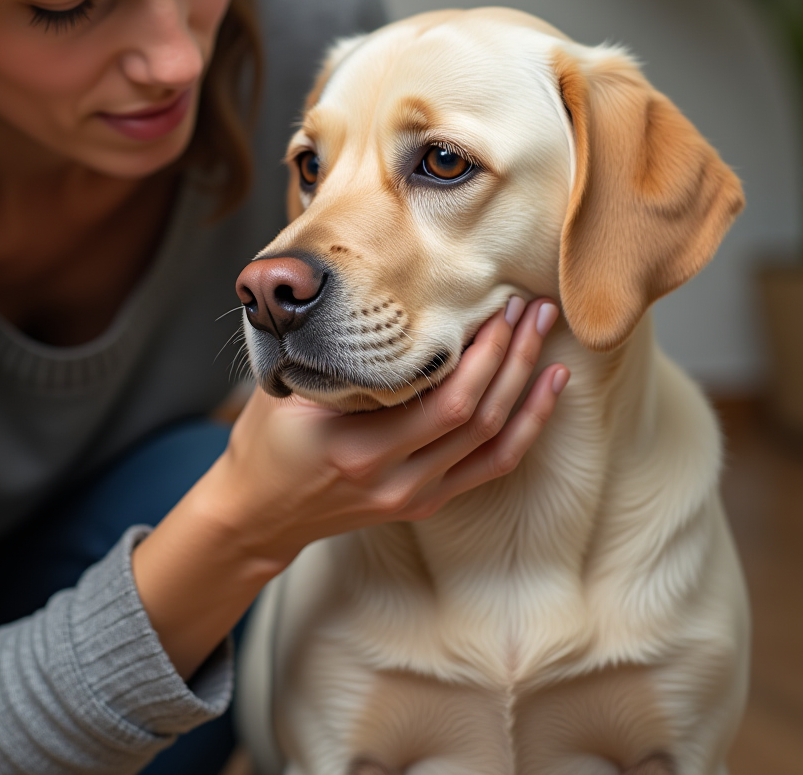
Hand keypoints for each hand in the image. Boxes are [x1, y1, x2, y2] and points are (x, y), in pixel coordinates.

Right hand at [214, 295, 567, 567]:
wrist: (257, 514)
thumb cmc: (265, 442)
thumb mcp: (284, 389)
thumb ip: (328, 351)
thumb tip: (362, 288)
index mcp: (360, 449)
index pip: (446, 402)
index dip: (483, 355)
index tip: (498, 306)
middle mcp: (396, 480)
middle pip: (480, 418)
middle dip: (513, 357)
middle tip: (532, 309)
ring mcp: (415, 496)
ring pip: (496, 444)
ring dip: (527, 388)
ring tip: (545, 338)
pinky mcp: (425, 502)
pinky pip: (490, 466)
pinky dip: (525, 428)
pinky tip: (544, 392)